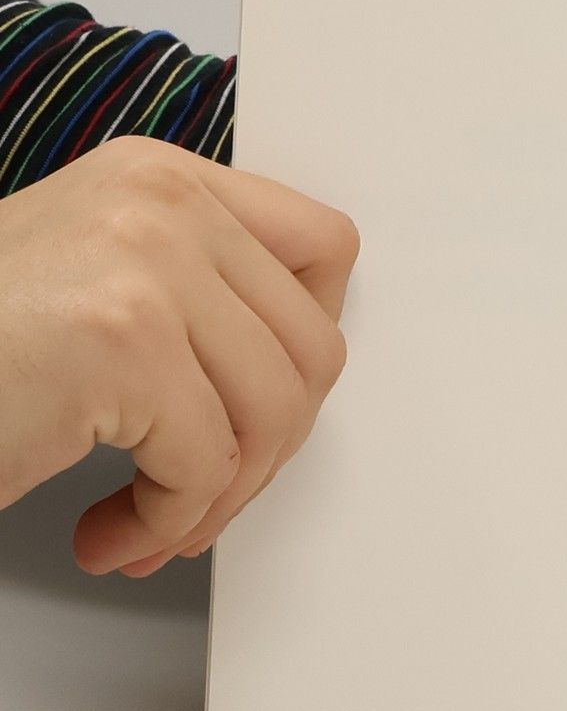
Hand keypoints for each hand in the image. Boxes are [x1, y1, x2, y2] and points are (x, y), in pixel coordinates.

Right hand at [0, 136, 358, 575]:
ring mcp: (145, 264)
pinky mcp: (122, 342)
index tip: (267, 401)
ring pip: (275, 413)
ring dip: (219, 497)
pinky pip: (206, 466)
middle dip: (269, 447)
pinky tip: (107, 533)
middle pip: (314, 346)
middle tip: (207, 491)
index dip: (309, 345)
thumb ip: (199, 296)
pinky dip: (165, 523)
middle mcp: (161, 203)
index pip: (325, 247)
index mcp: (161, 178)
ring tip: (153, 523)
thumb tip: (304, 368)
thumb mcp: (97, 281)